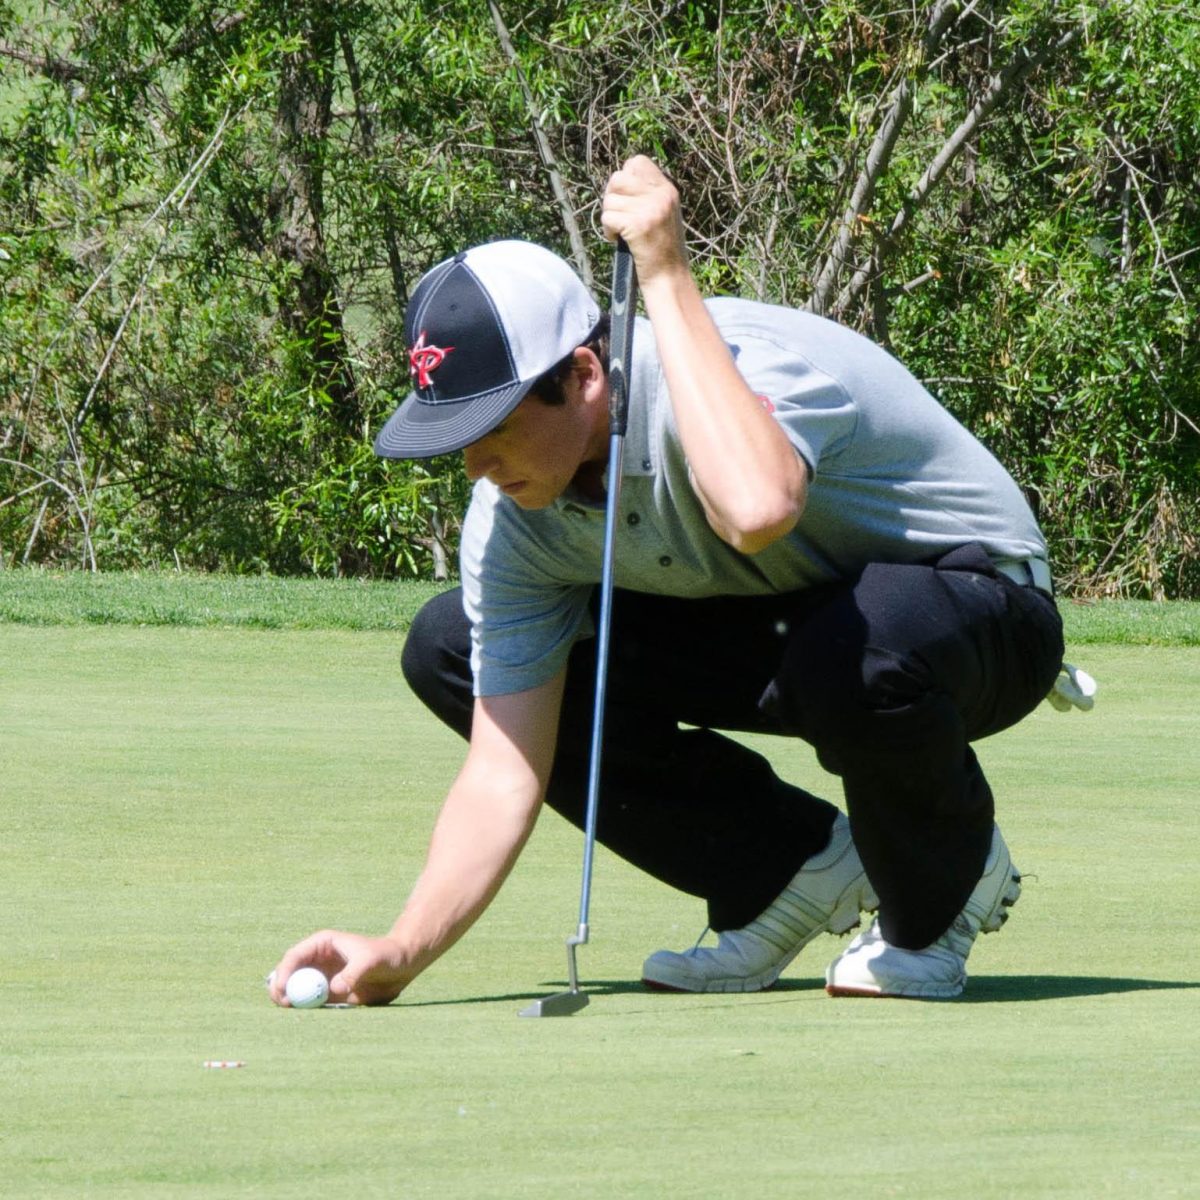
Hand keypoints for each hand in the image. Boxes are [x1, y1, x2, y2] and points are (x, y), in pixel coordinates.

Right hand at [268, 929, 408, 1006]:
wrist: (401, 967)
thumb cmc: (386, 955)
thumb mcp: (371, 961)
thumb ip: (352, 973)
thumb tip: (333, 988)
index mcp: (323, 943)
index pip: (295, 956)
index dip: (285, 972)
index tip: (283, 989)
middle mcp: (317, 960)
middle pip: (288, 973)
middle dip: (280, 988)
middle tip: (282, 1004)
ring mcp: (321, 977)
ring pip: (295, 989)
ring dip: (289, 1000)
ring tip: (291, 1010)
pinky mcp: (327, 993)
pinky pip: (308, 1002)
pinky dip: (303, 1009)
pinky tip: (305, 1015)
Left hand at [601, 156, 688, 284]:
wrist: (669, 279)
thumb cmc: (662, 251)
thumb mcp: (663, 215)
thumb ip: (647, 195)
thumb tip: (619, 179)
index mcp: (667, 190)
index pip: (636, 162)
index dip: (625, 178)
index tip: (626, 200)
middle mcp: (661, 195)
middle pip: (617, 178)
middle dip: (612, 198)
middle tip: (619, 216)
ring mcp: (650, 209)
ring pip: (610, 200)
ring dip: (610, 217)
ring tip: (621, 232)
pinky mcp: (638, 225)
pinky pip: (607, 218)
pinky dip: (608, 231)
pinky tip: (618, 240)